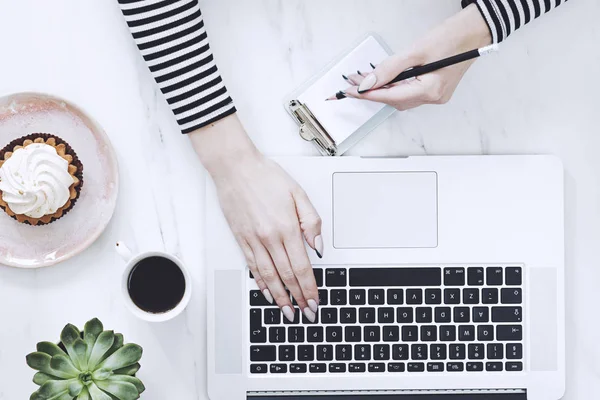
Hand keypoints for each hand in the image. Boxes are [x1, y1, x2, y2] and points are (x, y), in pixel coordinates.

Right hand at [189, 115, 322, 322]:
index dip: (309, 288)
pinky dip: (261, 284)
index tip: (315, 301)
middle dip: (298, 298)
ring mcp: (253, 240)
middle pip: (286, 276)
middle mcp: (269, 238)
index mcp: (286, 227)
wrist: (236, 168)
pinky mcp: (241, 239)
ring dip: (280, 298)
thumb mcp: (298, 193)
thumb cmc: (266, 176)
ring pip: (269, 277)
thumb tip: (318, 246)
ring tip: (287, 312)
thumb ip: (311, 221)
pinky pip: (253, 267)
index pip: (301, 267)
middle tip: (306, 313)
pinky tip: (267, 293)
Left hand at [344, 4, 491, 109]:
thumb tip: (369, 82)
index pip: (391, 97)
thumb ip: (390, 68)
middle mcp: (434, 98)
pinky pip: (409, 93)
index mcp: (430, 90)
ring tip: (365, 80)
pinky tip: (384, 80)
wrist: (475, 31)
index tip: (351, 91)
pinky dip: (395, 87)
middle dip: (373, 92)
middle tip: (353, 83)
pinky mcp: (436, 91)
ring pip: (401, 98)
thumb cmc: (452, 37)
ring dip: (383, 90)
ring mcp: (436, 96)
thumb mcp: (415, 51)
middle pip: (394, 100)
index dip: (368, 94)